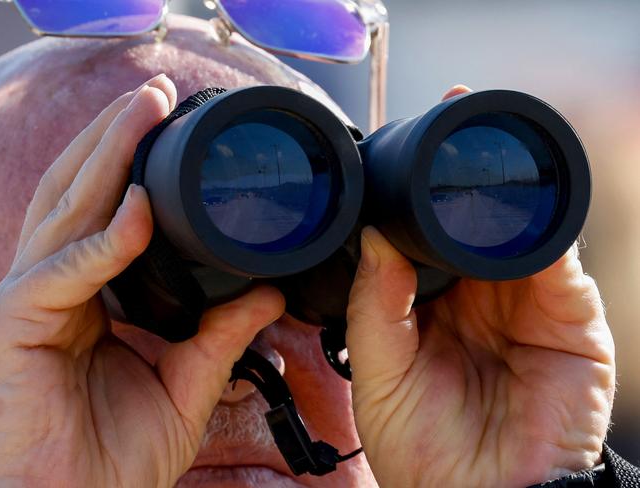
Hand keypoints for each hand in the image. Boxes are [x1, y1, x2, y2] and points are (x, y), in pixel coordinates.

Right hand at [0, 75, 284, 486]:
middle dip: (114, 137)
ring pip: (65, 210)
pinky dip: (102, 242)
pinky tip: (134, 209)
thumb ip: (223, 334)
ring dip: (103, 157)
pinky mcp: (17, 326)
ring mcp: (32, 299)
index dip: (131, 164)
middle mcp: (57, 283)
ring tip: (140, 112)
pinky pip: (62, 273)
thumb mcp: (187, 382)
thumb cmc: (116, 454)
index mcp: (91, 292)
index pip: (105, 210)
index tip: (171, 127)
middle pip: (80, 191)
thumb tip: (268, 293)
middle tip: (154, 93)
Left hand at [346, 86, 614, 487]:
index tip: (402, 141)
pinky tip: (519, 204)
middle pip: (477, 220)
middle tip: (446, 116)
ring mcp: (528, 302)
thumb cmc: (421, 447)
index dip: (418, 192)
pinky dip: (544, 231)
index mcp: (435, 302)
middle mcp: (482, 295)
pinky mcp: (571, 320)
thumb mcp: (379, 368)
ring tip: (478, 148)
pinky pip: (560, 262)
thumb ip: (376, 302)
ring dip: (506, 189)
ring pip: (520, 228)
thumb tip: (374, 234)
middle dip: (464, 173)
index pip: (430, 233)